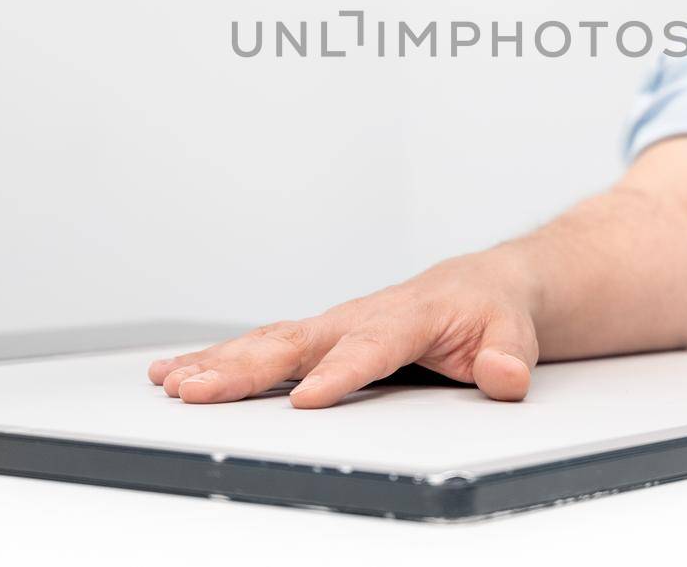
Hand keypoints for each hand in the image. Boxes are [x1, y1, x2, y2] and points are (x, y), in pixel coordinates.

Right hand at [146, 252, 540, 408]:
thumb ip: (508, 358)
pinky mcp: (318, 339)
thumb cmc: (490, 312)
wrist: (482, 285)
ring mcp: (333, 326)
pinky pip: (263, 348)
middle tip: (197, 389)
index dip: (338, 374)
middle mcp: (359, 317)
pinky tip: (176, 374)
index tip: (306, 400)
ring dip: (217, 364)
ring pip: (268, 344)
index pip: (368, 349)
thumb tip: (504, 376)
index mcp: (407, 317)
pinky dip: (218, 360)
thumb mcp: (515, 335)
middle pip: (296, 344)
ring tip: (171, 382)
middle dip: (244, 369)